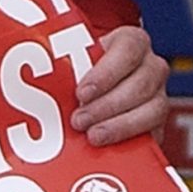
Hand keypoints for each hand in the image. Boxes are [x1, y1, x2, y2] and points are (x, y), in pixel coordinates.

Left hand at [70, 24, 169, 147]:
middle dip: (107, 105)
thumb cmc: (82, 71)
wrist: (98, 91)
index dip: (106, 72)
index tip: (82, 92)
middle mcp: (151, 66)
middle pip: (140, 84)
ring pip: (153, 110)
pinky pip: (155, 135)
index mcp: (132, 42)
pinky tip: (111, 149)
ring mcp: (159, 95)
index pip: (128, 48)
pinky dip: (133, 142)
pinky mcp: (159, 124)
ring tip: (92, 136)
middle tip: (79, 120)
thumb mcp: (75, 60)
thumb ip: (64, 67)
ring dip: (120, 125)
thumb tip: (33, 81)